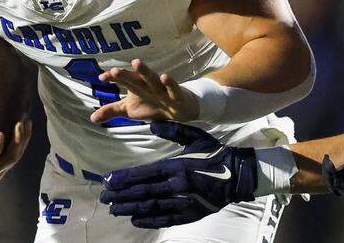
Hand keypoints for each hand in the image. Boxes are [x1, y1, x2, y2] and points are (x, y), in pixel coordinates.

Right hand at [0, 118, 31, 187]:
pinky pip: (15, 155)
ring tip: (27, 121)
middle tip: (19, 123)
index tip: (0, 134)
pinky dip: (22, 141)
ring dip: (23, 140)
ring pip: (15, 158)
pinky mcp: (2, 168)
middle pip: (8, 160)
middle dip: (16, 142)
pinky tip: (26, 126)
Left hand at [89, 59, 200, 123]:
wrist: (178, 109)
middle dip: (125, 74)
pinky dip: (169, 82)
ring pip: (152, 78)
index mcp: (136, 86)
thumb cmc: (151, 104)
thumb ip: (112, 110)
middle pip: (134, 78)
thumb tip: (92, 118)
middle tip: (115, 70)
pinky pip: (172, 88)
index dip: (113, 78)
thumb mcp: (130, 109)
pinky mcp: (176, 94)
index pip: (122, 80)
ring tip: (136, 62)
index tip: (102, 78)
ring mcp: (162, 88)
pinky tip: (165, 76)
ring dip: (145, 71)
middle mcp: (147, 84)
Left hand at [100, 121, 258, 227]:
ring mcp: (183, 202)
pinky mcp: (190, 214)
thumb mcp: (195, 137)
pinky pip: (165, 219)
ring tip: (115, 210)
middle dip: (121, 196)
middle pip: (143, 193)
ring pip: (151, 207)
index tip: (108, 181)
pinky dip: (149, 220)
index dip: (124, 179)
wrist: (238, 175)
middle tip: (105, 198)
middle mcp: (177, 186)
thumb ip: (173, 130)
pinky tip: (136, 220)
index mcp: (176, 166)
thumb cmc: (215, 154)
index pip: (144, 174)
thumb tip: (152, 123)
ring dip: (130, 209)